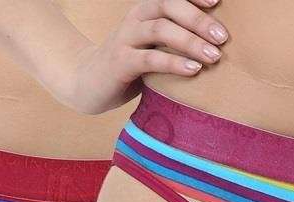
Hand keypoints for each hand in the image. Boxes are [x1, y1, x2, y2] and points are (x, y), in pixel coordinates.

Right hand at [68, 0, 227, 113]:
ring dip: (191, 41)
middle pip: (171, 7)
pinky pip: (151, 58)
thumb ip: (170, 39)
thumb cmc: (126, 67)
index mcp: (144, 10)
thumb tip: (211, 43)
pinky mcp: (120, 63)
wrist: (86, 85)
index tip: (219, 1)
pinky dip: (174, 63)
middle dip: (200, 21)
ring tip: (213, 56)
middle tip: (223, 37)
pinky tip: (192, 69)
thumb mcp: (149, 46)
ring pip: (162, 30)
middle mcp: (135, 18)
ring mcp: (125, 39)